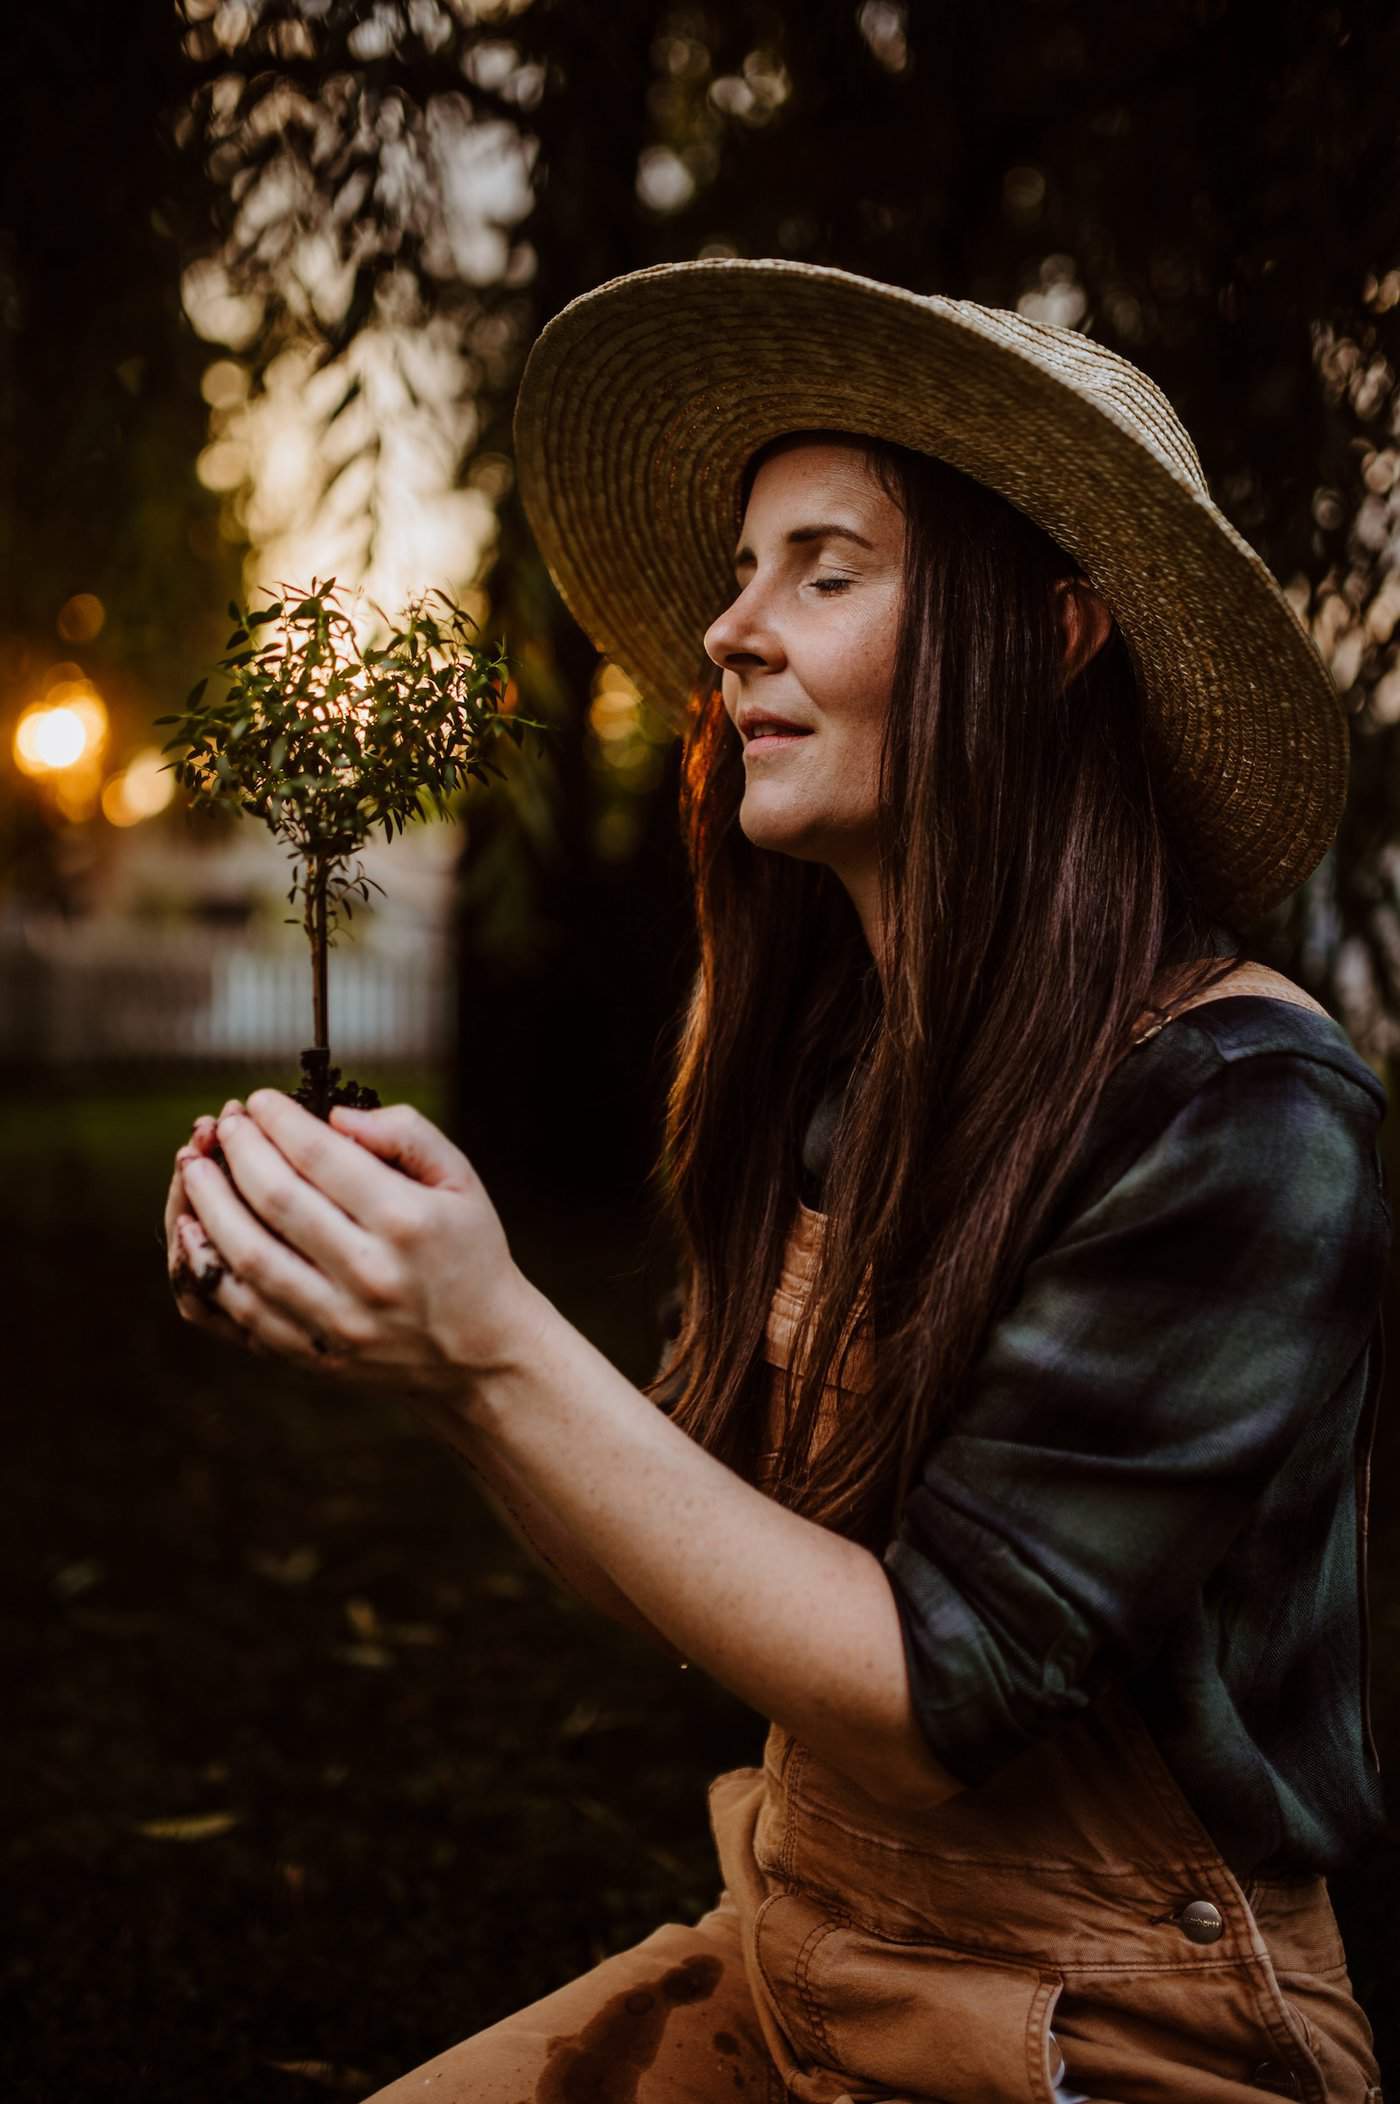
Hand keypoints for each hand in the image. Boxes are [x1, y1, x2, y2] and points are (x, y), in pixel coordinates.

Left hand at [173, 1090, 540, 1395]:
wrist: (482, 1350)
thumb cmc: (466, 1249)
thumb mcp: (461, 1178)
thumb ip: (406, 1134)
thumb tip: (333, 1117)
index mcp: (408, 1222)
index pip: (322, 1157)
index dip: (280, 1121)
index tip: (259, 1100)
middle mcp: (370, 1274)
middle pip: (277, 1201)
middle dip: (236, 1152)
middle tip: (220, 1124)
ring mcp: (338, 1322)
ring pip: (246, 1258)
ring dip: (206, 1206)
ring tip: (191, 1168)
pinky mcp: (314, 1356)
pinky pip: (241, 1312)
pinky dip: (206, 1269)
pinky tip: (191, 1232)